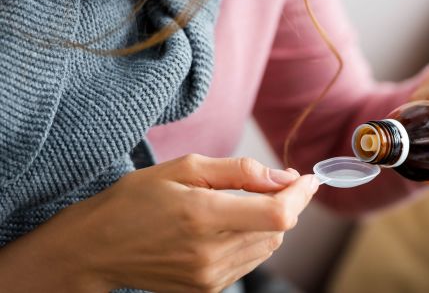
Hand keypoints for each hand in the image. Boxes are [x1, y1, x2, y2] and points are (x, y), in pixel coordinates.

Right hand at [0, 155, 317, 291]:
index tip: (309, 179)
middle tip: (270, 183)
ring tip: (243, 203)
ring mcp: (210, 277)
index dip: (301, 195)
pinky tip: (230, 226)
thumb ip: (239, 171)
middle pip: (278, 229)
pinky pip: (249, 261)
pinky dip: (252, 239)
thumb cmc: (136, 200)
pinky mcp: (207, 290)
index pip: (278, 213)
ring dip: (269, 221)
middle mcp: (210, 253)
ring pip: (268, 246)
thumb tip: (283, 177)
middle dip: (285, 203)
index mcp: (203, 216)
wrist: (97, 248)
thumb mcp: (183, 168)